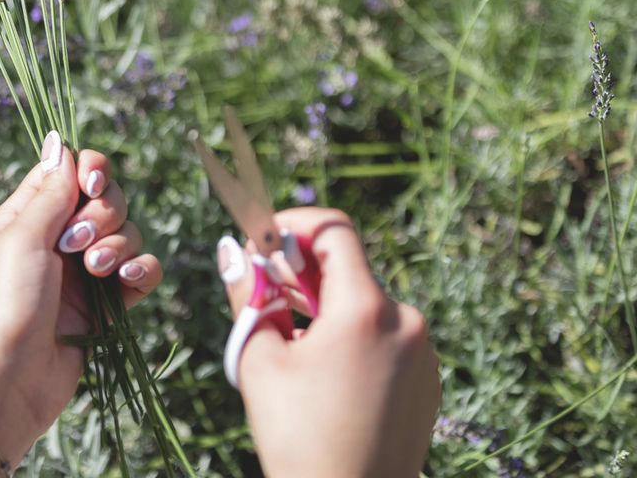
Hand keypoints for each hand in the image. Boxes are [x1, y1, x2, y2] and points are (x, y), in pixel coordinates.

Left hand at [0, 131, 162, 475]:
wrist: (11, 381)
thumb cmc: (4, 305)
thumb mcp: (20, 237)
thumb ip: (49, 190)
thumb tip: (60, 140)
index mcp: (28, 215)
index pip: (71, 171)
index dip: (91, 171)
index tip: (92, 185)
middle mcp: (58, 238)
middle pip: (106, 198)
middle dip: (104, 214)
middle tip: (78, 244)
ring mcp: (83, 271)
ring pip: (127, 233)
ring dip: (119, 246)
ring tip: (96, 272)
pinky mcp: (106, 304)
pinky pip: (140, 272)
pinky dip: (141, 271)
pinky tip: (126, 284)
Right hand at [218, 207, 439, 477]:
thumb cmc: (299, 438)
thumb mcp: (260, 360)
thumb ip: (247, 294)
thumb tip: (233, 250)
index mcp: (365, 309)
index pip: (335, 230)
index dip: (294, 225)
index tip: (264, 241)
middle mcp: (406, 321)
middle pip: (350, 266)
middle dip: (302, 270)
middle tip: (264, 293)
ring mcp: (424, 351)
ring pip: (366, 302)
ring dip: (325, 305)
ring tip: (290, 343)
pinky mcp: (428, 378)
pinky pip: (386, 336)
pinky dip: (352, 335)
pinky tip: (324, 373)